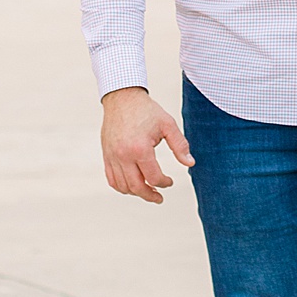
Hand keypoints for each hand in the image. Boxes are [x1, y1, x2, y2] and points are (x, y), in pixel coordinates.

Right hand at [101, 86, 194, 202]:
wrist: (122, 98)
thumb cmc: (146, 110)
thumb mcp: (168, 124)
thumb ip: (180, 145)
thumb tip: (190, 163)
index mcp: (140, 148)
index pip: (153, 178)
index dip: (165, 183)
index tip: (170, 181)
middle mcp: (123, 155)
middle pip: (137, 187)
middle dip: (150, 196)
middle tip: (159, 198)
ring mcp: (112, 157)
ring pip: (123, 186)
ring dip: (136, 193)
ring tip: (148, 191)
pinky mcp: (106, 155)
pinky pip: (112, 179)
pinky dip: (122, 187)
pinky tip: (133, 186)